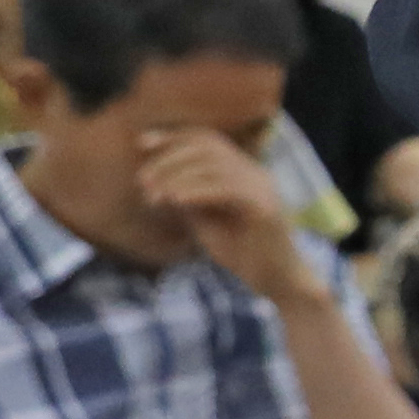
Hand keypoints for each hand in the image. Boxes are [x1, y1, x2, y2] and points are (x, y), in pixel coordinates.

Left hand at [134, 123, 304, 291]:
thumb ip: (189, 198)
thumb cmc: (242, 254)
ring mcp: (262, 188)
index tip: (142, 144)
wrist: (276, 282)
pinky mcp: (263, 207)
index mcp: (244, 172)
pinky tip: (175, 201)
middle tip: (143, 182)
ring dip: (177, 177)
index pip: (208, 140)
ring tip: (153, 197)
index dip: (174, 137)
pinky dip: (196, 191)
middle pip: (208, 147)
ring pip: (214, 165)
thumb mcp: (206, 220)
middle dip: (168, 160)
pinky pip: (226, 189)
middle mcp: (255, 173)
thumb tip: (159, 181)